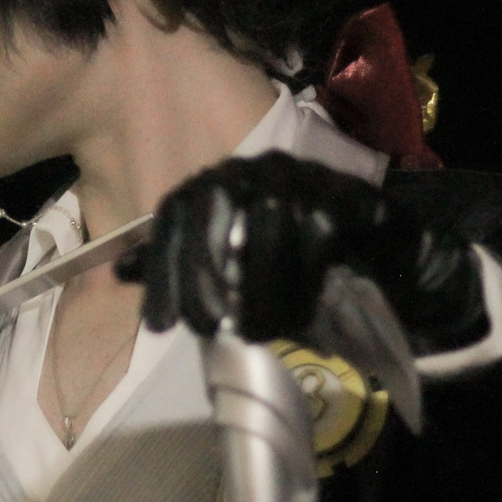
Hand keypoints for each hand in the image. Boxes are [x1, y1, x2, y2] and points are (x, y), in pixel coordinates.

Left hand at [117, 151, 488, 354]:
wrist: (382, 256)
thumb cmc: (295, 263)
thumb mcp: (233, 266)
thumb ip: (178, 262)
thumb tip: (119, 270)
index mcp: (217, 181)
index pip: (175, 214)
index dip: (161, 271)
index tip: (159, 325)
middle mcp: (253, 168)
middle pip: (213, 211)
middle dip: (204, 277)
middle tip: (209, 330)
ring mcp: (302, 176)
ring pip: (268, 223)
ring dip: (259, 286)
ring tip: (256, 332)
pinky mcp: (348, 194)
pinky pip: (319, 234)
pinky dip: (304, 279)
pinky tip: (300, 317)